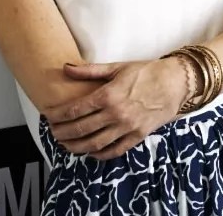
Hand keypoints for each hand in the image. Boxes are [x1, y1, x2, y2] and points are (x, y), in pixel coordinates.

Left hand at [43, 58, 187, 160]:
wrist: (174, 82)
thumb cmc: (146, 72)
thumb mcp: (117, 67)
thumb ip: (89, 70)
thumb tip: (65, 67)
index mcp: (108, 95)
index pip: (75, 110)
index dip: (58, 115)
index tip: (48, 117)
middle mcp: (115, 113)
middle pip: (81, 129)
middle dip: (62, 133)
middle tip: (52, 133)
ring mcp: (127, 127)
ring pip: (94, 143)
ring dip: (76, 147)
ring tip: (65, 145)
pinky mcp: (137, 136)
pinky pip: (114, 151)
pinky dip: (99, 155)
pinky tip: (90, 153)